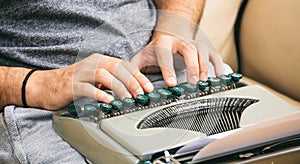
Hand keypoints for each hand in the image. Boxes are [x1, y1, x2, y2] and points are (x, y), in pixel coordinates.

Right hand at [26, 53, 153, 109]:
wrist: (45, 85)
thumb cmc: (73, 83)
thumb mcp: (94, 77)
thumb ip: (110, 80)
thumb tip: (131, 90)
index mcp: (99, 61)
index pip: (123, 65)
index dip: (138, 76)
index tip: (148, 87)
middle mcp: (92, 64)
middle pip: (117, 68)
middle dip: (132, 81)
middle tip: (141, 94)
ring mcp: (81, 73)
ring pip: (104, 75)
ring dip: (119, 87)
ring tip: (128, 98)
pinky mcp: (72, 85)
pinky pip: (88, 88)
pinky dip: (99, 94)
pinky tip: (108, 100)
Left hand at [131, 32, 224, 86]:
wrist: (171, 36)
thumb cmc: (156, 50)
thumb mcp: (142, 57)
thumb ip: (135, 70)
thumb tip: (133, 87)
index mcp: (163, 43)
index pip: (165, 56)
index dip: (168, 70)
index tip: (171, 84)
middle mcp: (180, 41)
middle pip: (188, 50)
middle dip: (191, 66)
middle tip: (193, 83)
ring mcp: (194, 44)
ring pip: (202, 51)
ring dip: (204, 67)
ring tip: (204, 81)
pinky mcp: (204, 48)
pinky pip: (214, 55)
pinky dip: (219, 65)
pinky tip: (220, 76)